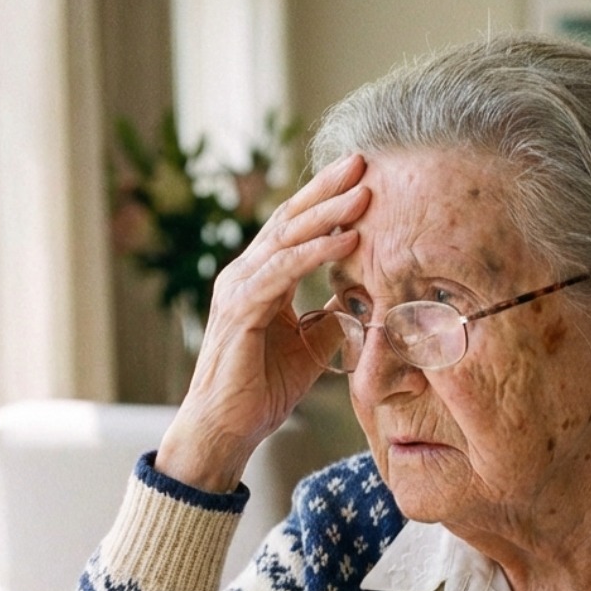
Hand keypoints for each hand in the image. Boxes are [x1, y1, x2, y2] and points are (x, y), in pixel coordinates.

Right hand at [158, 153, 371, 491]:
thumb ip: (330, 318)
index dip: (325, 200)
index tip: (361, 176)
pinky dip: (315, 254)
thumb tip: (363, 300)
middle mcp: (243, 275)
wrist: (226, 429)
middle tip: (362, 161)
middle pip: (289, 220)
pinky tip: (346, 240)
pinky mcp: (240, 311)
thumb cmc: (262, 390)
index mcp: (259, 279)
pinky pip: (282, 273)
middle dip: (326, 190)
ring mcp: (238, 290)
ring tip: (364, 194)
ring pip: (286, 239)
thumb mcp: (310, 346)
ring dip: (327, 214)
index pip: (294, 228)